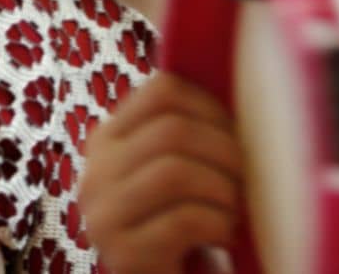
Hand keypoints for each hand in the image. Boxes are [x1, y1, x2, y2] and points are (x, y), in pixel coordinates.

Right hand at [79, 71, 244, 273]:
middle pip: (172, 131)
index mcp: (108, 139)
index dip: (209, 105)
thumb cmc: (181, 220)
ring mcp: (103, 216)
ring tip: (232, 209)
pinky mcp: (122, 255)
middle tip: (243, 177)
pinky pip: (183, 220)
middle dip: (224, 151)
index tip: (233, 130)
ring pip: (174, 172)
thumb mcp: (176, 166)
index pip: (161, 91)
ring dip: (222, 190)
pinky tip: (223, 236)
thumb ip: (189, 129)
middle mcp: (95, 173)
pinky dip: (218, 224)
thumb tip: (238, 82)